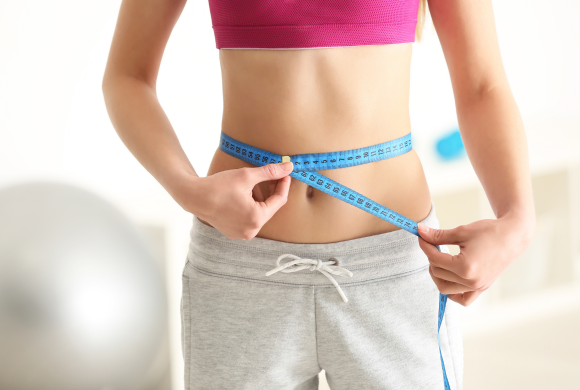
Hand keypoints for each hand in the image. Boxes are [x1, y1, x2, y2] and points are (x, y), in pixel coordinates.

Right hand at [185, 162, 293, 239]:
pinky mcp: (234, 233)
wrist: (194, 197)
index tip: (284, 172)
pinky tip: (241, 196)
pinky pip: (249, 218)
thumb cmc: (219, 186)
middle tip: (269, 175)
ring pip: (259, 213)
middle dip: (270, 191)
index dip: (283, 184)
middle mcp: (251, 231)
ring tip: (248, 186)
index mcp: (256, 218)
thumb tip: (289, 167)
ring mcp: (242, 234)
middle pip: (269, 208)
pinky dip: (249, 207)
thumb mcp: (247, 175)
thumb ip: (270, 172)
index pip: (279, 200)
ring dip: (259, 199)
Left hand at [417, 215, 533, 305]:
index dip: (425, 246)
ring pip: (445, 289)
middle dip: (431, 258)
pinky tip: (449, 277)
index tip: (422, 237)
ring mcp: (478, 287)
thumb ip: (438, 235)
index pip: (435, 260)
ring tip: (440, 261)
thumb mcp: (461, 231)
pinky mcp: (482, 288)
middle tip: (432, 245)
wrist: (512, 236)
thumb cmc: (489, 232)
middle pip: (438, 273)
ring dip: (438, 275)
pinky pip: (462, 299)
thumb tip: (420, 231)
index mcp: (465, 267)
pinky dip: (452, 292)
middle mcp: (471, 281)